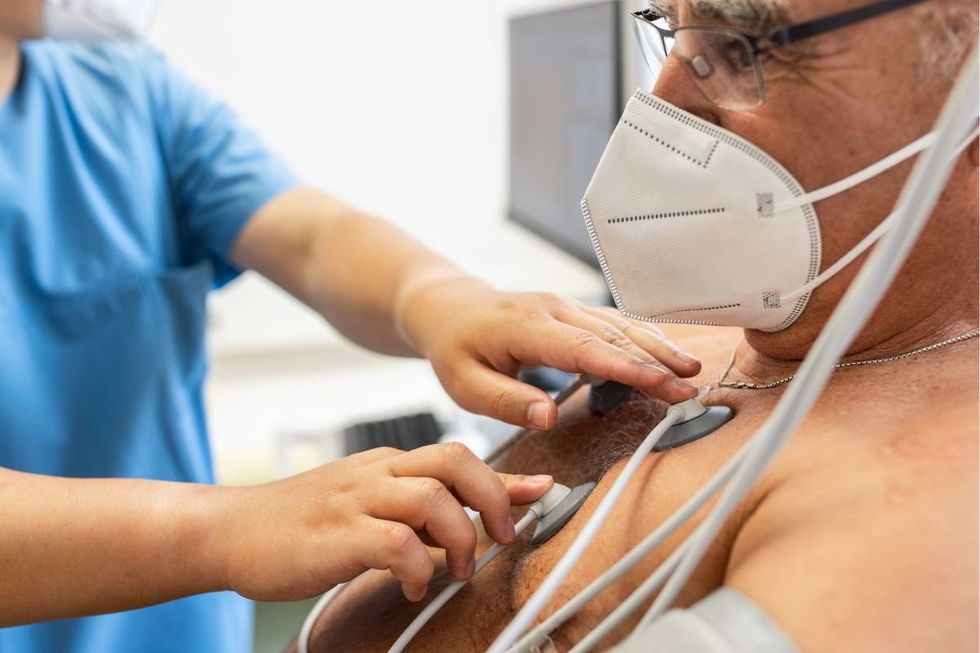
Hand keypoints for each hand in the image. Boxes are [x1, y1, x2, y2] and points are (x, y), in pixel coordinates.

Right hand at [218, 443, 551, 601]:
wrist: (229, 531)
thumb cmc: (302, 523)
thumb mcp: (365, 504)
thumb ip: (417, 507)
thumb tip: (468, 512)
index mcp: (386, 464)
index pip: (456, 455)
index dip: (505, 477)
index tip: (544, 491)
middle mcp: (376, 472)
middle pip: (454, 460)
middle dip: (492, 498)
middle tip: (500, 537)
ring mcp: (355, 499)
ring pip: (432, 498)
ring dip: (459, 539)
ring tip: (453, 572)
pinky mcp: (336, 535)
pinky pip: (395, 541)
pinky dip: (417, 568)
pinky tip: (410, 586)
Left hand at [397, 276, 701, 428]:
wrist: (450, 308)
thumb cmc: (456, 350)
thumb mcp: (464, 385)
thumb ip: (505, 402)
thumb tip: (549, 418)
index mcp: (525, 327)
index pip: (583, 348)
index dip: (625, 367)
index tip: (660, 383)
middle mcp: (551, 309)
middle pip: (611, 335)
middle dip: (654, 361)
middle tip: (690, 387)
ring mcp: (565, 305)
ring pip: (619, 324)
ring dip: (656, 347)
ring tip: (690, 372)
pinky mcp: (573, 310)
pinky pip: (614, 322)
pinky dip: (644, 338)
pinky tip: (666, 355)